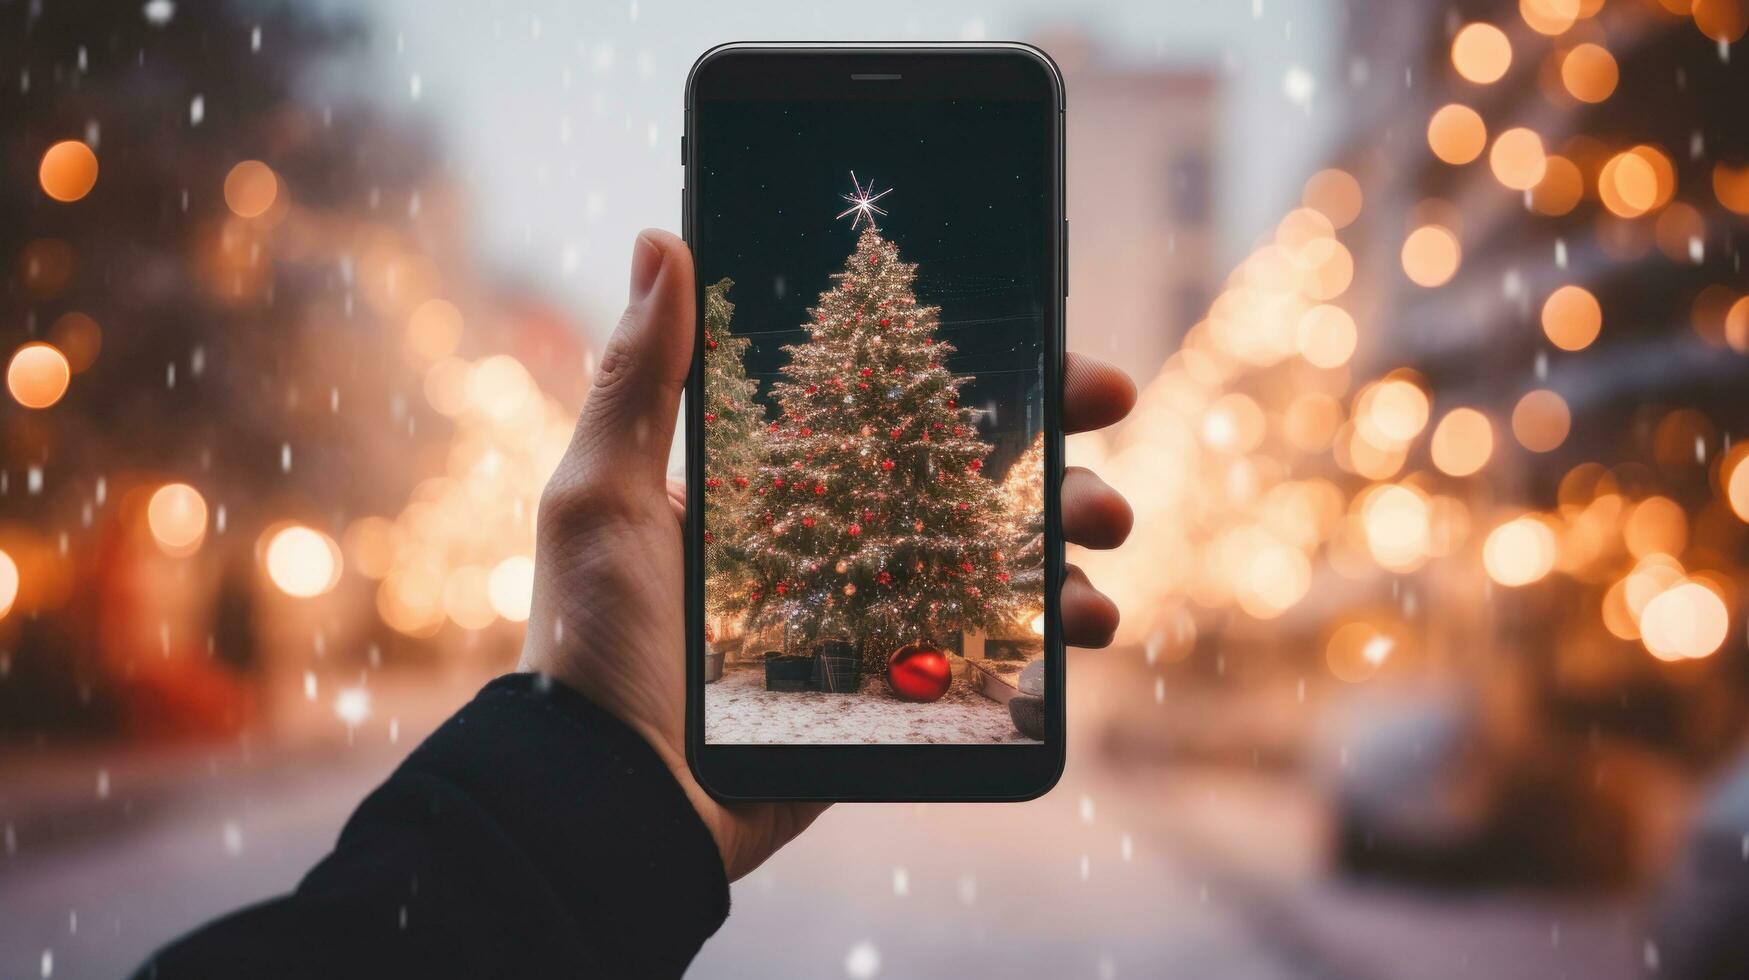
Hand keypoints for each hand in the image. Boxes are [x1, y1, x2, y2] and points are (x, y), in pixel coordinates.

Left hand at [519, 230, 1136, 880]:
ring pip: (1004, 554)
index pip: (889, 401)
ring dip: (1074, 524)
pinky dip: (1057, 630)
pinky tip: (1087, 618)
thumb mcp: (601, 495)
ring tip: (1109, 519)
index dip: (966, 360)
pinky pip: (1001, 651)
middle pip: (969, 468)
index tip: (1037, 319)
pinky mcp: (905, 691)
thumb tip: (660, 240)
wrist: (615, 801)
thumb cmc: (594, 644)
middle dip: (1052, 428)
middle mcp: (839, 539)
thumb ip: (638, 378)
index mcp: (778, 483)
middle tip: (1109, 398)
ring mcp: (880, 616)